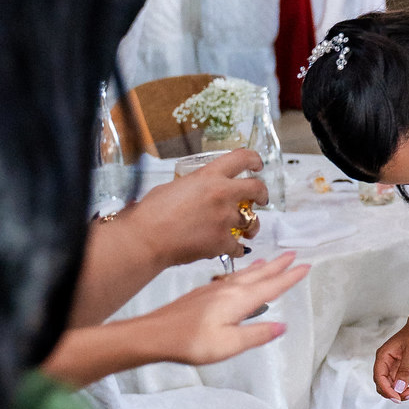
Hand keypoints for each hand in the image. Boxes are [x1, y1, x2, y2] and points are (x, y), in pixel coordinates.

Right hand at [137, 150, 268, 262]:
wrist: (146, 238)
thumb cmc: (151, 213)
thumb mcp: (173, 187)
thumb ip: (194, 186)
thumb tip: (199, 191)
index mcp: (208, 176)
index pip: (241, 159)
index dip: (254, 160)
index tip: (257, 164)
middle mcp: (222, 194)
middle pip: (257, 189)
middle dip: (262, 194)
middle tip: (262, 198)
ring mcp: (225, 219)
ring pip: (251, 221)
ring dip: (250, 225)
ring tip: (247, 230)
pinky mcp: (223, 241)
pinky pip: (238, 247)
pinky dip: (235, 249)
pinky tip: (229, 249)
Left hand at [138, 253, 308, 364]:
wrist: (154, 334)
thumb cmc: (191, 341)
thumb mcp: (229, 344)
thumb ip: (256, 334)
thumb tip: (282, 326)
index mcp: (238, 300)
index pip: (271, 287)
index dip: (290, 277)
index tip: (306, 266)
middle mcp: (228, 290)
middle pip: (260, 275)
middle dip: (279, 266)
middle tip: (294, 255)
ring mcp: (214, 290)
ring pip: (245, 275)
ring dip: (262, 268)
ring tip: (272, 261)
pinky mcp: (203, 294)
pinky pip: (232, 278)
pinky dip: (244, 274)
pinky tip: (240, 277)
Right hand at [373, 319, 408, 400]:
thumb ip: (405, 371)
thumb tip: (399, 388)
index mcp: (383, 356)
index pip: (379, 377)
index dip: (387, 389)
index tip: (397, 397)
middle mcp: (384, 362)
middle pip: (382, 384)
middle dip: (393, 393)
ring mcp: (391, 367)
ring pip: (390, 386)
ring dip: (399, 393)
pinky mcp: (399, 370)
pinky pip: (397, 384)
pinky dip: (403, 389)